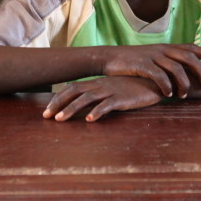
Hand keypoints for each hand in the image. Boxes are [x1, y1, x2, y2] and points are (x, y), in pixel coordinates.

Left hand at [43, 76, 162, 121]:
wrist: (154, 80)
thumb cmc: (133, 87)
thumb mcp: (113, 90)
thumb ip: (100, 96)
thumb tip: (85, 107)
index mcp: (97, 83)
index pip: (72, 89)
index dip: (58, 99)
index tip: (47, 111)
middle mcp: (100, 85)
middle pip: (74, 92)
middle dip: (58, 104)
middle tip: (46, 116)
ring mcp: (111, 91)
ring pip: (87, 99)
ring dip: (71, 109)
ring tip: (60, 120)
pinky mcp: (123, 98)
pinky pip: (107, 105)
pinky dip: (97, 112)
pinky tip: (89, 120)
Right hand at [100, 45, 200, 97]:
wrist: (110, 57)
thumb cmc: (133, 61)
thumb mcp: (153, 57)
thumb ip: (168, 62)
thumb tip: (184, 72)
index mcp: (166, 47)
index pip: (191, 47)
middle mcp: (162, 49)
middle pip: (189, 58)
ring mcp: (152, 56)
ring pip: (176, 68)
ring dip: (184, 83)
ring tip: (184, 95)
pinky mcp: (142, 65)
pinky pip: (159, 76)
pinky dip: (166, 86)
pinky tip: (168, 95)